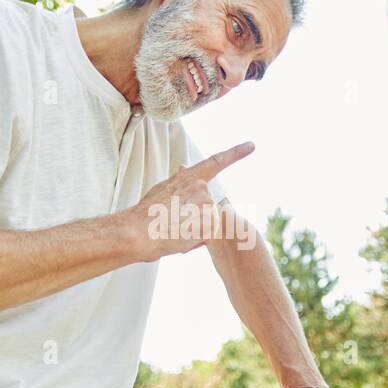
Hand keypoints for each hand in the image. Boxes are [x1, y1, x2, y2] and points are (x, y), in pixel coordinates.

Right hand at [123, 142, 253, 260]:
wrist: (136, 233)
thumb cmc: (143, 217)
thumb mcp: (161, 190)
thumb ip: (179, 181)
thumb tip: (185, 167)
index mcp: (187, 178)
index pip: (216, 162)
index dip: (235, 153)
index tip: (251, 145)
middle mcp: (200, 187)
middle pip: (208, 208)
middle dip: (196, 221)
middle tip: (173, 224)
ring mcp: (206, 203)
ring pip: (208, 224)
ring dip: (194, 231)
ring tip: (174, 230)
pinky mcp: (210, 222)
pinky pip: (207, 237)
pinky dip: (195, 242)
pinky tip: (179, 238)